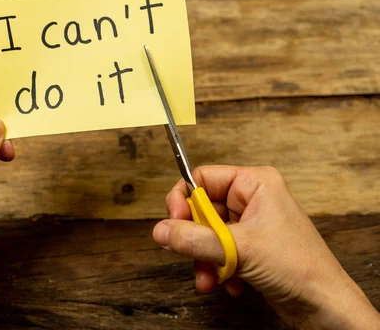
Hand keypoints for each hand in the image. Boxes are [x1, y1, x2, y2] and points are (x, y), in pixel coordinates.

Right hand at [152, 165, 379, 328]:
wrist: (324, 306)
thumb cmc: (299, 268)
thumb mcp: (239, 249)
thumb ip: (194, 239)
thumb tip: (160, 231)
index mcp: (255, 184)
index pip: (203, 178)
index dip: (184, 199)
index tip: (174, 222)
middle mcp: (252, 199)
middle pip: (202, 209)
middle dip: (195, 239)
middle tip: (191, 255)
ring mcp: (251, 224)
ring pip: (208, 234)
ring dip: (204, 259)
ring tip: (210, 279)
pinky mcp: (251, 246)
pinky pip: (219, 250)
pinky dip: (218, 268)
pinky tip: (229, 284)